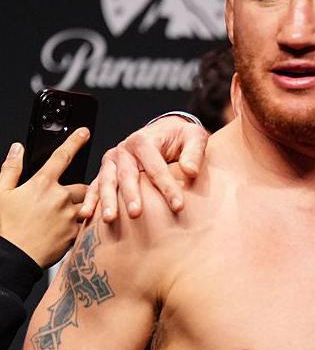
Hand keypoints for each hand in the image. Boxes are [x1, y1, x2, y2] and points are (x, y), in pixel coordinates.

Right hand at [0, 128, 89, 267]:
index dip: (75, 141)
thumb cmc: (4, 227)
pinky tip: (63, 230)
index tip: (84, 132)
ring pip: (86, 205)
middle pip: (81, 186)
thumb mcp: (0, 193)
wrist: (11, 258)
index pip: (62, 156)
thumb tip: (17, 149)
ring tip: (62, 217)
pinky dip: (78, 225)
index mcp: (42, 185)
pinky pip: (84, 224)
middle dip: (76, 191)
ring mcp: (70, 216)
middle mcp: (61, 198)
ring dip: (80, 207)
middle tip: (60, 200)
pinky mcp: (75, 233)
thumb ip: (11, 169)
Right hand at [78, 116, 208, 222]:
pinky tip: (85, 215)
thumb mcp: (194, 137)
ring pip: (106, 181)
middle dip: (131, 195)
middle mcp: (124, 150)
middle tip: (136, 214)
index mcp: (144, 140)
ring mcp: (112, 161)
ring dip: (107, 200)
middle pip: (127, 175)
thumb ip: (194, 153)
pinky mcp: (107, 171)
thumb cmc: (180, 136)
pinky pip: (94, 186)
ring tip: (110, 218)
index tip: (178, 206)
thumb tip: (190, 171)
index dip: (167, 187)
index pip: (156, 167)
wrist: (166, 131)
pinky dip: (89, 200)